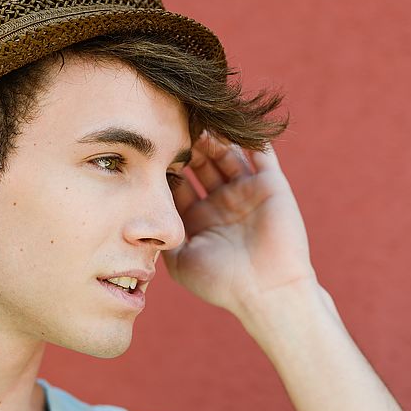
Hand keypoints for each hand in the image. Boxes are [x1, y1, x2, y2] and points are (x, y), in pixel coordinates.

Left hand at [162, 132, 316, 318]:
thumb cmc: (222, 283)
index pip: (178, 182)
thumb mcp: (180, 261)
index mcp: (200, 219)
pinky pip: (261, 153)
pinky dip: (248, 136)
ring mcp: (248, 192)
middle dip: (187, 145)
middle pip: (201, 163)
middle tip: (171, 125)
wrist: (267, 292)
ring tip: (197, 119)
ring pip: (228, 153)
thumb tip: (138, 213)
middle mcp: (223, 202)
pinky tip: (232, 118)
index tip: (149, 148)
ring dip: (213, 136)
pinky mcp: (271, 185)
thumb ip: (161, 235)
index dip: (165, 165)